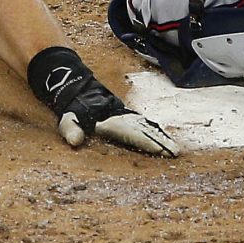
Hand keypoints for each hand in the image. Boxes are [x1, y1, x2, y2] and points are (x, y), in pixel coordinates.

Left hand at [57, 91, 181, 157]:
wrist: (79, 89)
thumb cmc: (74, 109)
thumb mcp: (68, 119)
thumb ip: (71, 130)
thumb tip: (74, 141)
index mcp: (111, 120)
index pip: (132, 133)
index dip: (146, 141)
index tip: (160, 149)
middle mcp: (122, 117)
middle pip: (145, 130)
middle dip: (160, 141)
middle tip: (175, 152)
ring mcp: (126, 116)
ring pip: (147, 127)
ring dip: (161, 138)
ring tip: (175, 150)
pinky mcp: (127, 118)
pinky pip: (145, 125)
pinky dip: (156, 131)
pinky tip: (164, 138)